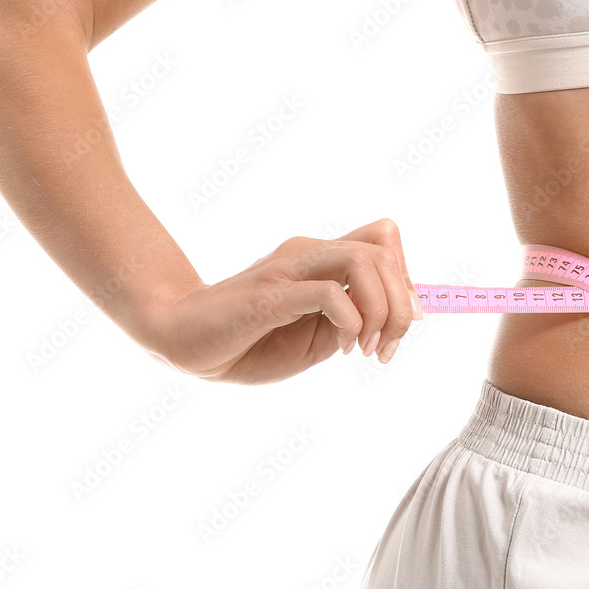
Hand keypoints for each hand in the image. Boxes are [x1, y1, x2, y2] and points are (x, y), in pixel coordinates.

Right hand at [142, 218, 423, 383]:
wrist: (182, 340)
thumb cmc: (249, 342)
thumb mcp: (314, 337)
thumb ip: (352, 320)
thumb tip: (399, 316)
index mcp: (319, 259)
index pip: (384, 240)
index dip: (406, 280)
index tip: (398, 328)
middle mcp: (307, 252)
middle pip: (383, 247)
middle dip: (403, 302)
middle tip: (386, 346)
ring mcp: (288, 268)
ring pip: (363, 260)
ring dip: (381, 310)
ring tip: (366, 348)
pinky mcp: (270, 293)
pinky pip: (330, 291)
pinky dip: (351, 322)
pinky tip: (341, 348)